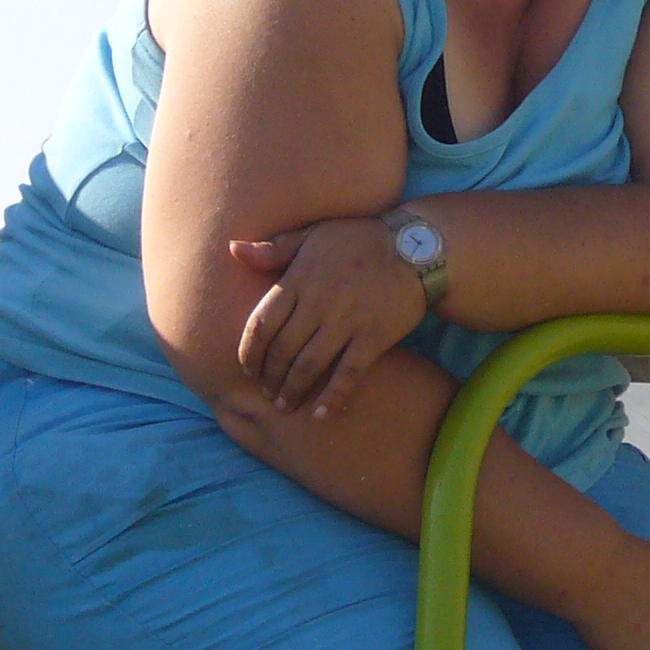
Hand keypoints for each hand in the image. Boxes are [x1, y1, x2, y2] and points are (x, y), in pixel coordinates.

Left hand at [228, 219, 426, 419]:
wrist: (416, 245)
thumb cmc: (358, 239)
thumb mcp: (313, 235)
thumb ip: (274, 249)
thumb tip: (232, 249)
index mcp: (300, 278)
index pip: (262, 323)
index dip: (250, 352)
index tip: (247, 368)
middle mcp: (319, 302)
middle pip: (282, 350)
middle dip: (269, 377)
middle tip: (265, 393)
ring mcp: (347, 320)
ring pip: (309, 365)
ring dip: (292, 390)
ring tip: (285, 406)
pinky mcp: (374, 336)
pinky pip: (349, 372)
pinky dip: (333, 396)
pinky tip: (320, 415)